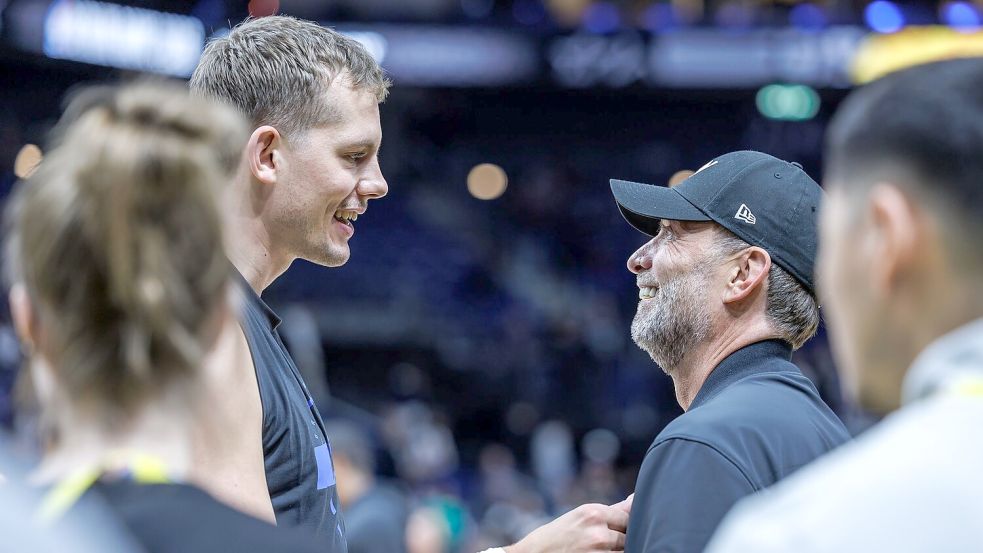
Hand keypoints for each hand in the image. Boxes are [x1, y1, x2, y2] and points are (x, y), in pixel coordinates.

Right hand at [505, 495, 633, 552]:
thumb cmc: (558, 535)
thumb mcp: (581, 516)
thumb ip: (611, 510)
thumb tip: (635, 499)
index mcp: (593, 513)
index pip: (629, 516)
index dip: (625, 524)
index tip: (619, 527)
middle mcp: (598, 531)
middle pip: (630, 534)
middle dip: (622, 537)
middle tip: (605, 540)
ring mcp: (599, 552)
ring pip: (626, 550)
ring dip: (619, 549)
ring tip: (599, 547)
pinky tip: (599, 552)